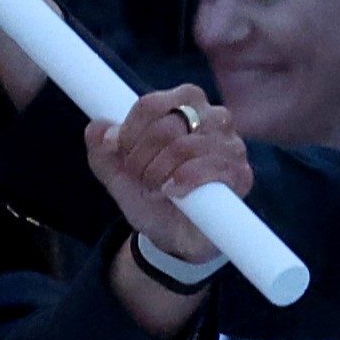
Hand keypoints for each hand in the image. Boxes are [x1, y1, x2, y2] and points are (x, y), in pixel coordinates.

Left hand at [84, 85, 251, 261]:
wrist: (174, 236)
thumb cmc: (150, 195)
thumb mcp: (118, 175)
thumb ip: (103, 151)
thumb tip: (98, 128)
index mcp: (185, 103)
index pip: (151, 104)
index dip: (128, 132)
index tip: (120, 153)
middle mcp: (213, 117)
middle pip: (167, 125)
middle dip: (141, 156)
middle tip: (138, 176)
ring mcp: (231, 144)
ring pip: (185, 146)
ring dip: (159, 172)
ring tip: (155, 187)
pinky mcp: (241, 173)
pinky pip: (212, 168)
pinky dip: (185, 180)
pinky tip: (173, 191)